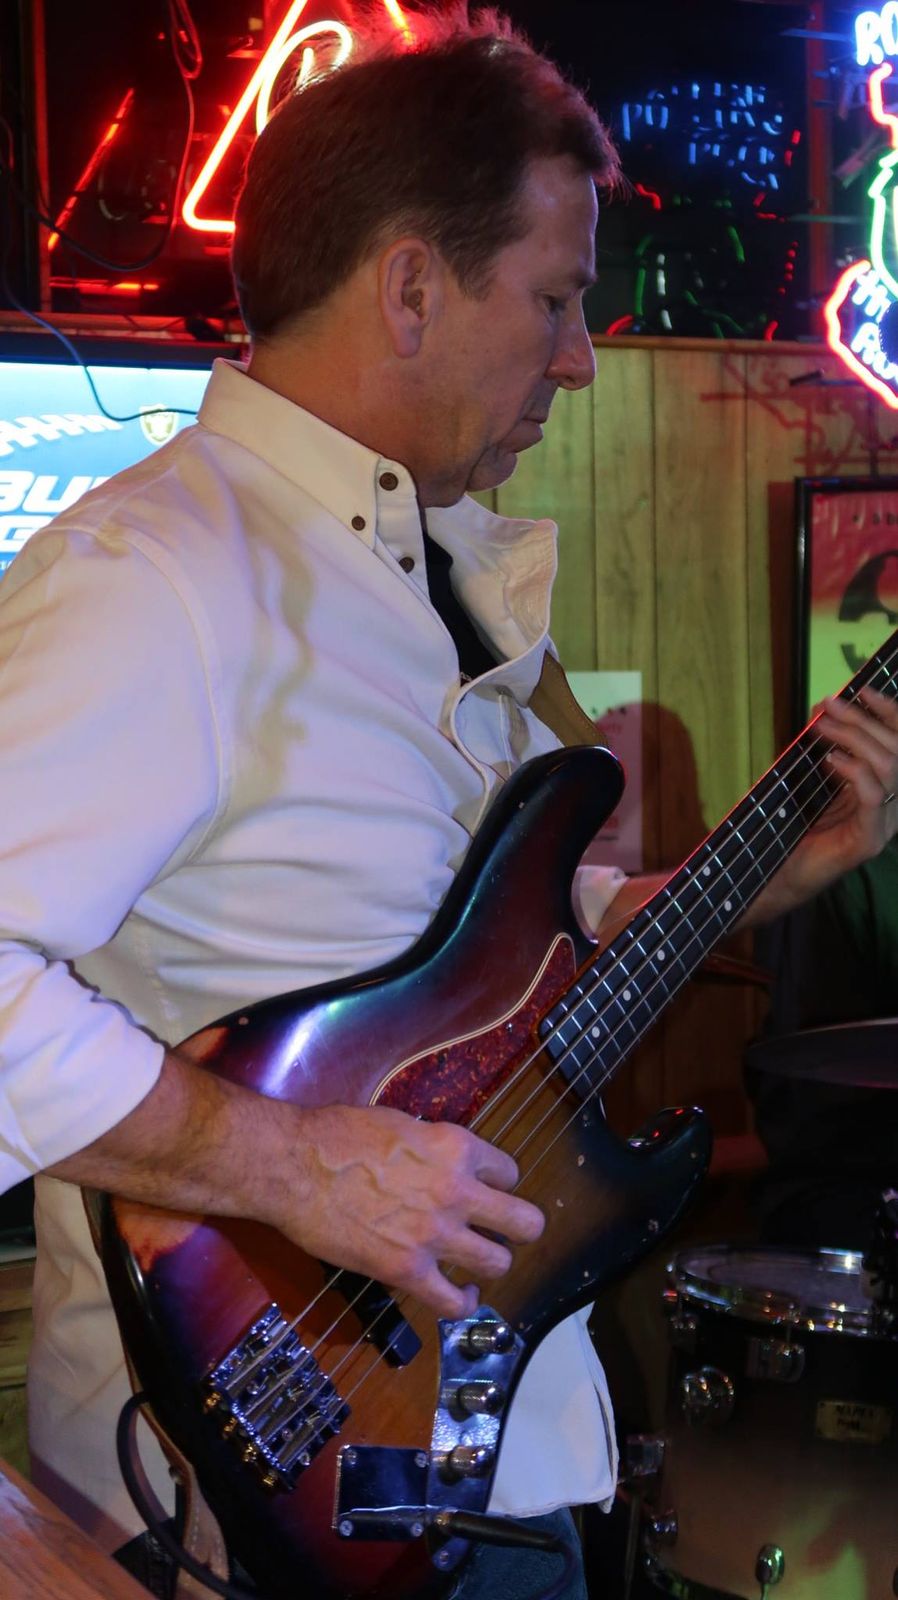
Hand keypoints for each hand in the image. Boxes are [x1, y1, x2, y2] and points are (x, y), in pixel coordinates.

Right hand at [276, 1103, 544, 1318]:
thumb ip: (432, 1145)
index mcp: (455, 1147)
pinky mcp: (407, 1271)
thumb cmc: (336, 1136)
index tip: (486, 1191)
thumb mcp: (401, 1123)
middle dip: (520, 1228)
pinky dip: (462, 1302)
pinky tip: (460, 1295)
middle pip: (523, 1221)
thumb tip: (440, 1160)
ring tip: (480, 1264)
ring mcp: (434, 1235)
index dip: (498, 1184)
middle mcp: (456, 1191)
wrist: (295, 1166)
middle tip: (506, 1232)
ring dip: (492, 1264)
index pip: (508, 1172)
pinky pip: (454, 1302)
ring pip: (498, 1263)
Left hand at [758, 686, 897, 919]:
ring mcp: (885, 825)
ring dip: (854, 737)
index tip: (863, 689)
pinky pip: (873, 795)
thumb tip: (825, 708)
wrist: (781, 876)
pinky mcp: (869, 841)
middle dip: (863, 719)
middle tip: (830, 704)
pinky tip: (830, 758)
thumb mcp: (817, 778)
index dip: (890, 712)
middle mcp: (894, 805)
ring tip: (824, 726)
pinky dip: (853, 770)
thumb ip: (828, 747)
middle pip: (896, 749)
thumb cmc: (797, 827)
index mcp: (887, 789)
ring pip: (888, 766)